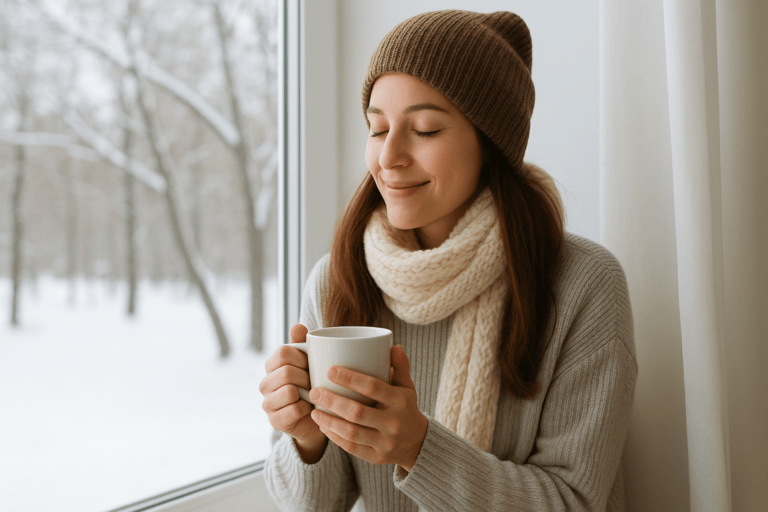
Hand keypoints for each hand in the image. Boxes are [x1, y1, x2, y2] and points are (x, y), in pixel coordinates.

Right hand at [259, 324, 326, 450]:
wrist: (317, 418)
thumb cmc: (313, 385)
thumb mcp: (310, 362)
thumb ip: (303, 343)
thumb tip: (298, 325)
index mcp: (272, 365)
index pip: (283, 351)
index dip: (302, 357)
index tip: (311, 364)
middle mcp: (265, 383)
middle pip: (286, 371)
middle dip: (307, 377)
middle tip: (315, 383)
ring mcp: (267, 403)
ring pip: (289, 390)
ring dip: (307, 393)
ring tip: (313, 396)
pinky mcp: (274, 421)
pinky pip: (294, 409)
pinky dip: (307, 409)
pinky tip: (310, 410)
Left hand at [309, 344, 428, 471]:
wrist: (417, 442)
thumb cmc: (405, 407)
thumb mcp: (406, 387)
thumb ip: (400, 366)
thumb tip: (392, 344)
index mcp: (400, 400)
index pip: (372, 387)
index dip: (350, 378)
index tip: (330, 370)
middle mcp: (393, 422)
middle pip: (357, 412)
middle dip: (332, 401)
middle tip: (314, 390)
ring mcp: (385, 442)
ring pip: (351, 432)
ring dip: (329, 421)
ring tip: (313, 409)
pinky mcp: (376, 457)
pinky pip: (351, 447)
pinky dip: (334, 436)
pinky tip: (322, 425)